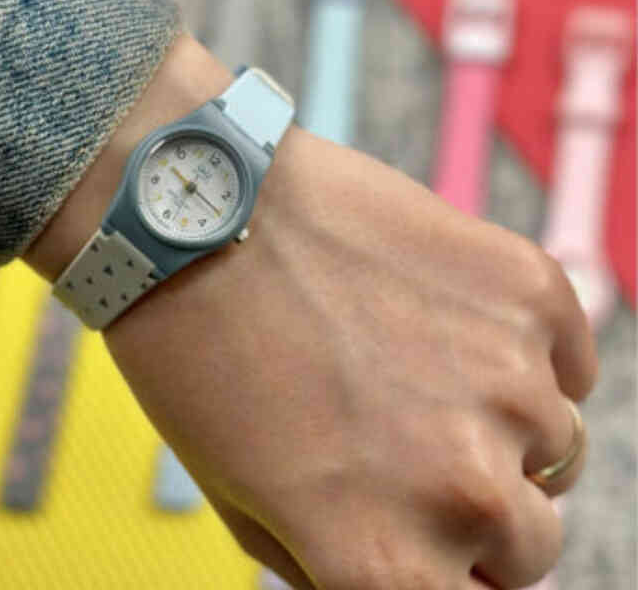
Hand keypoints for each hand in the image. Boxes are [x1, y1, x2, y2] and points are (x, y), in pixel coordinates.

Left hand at [25, 36, 596, 588]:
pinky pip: (569, 359)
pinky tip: (454, 320)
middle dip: (480, 506)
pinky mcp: (525, 288)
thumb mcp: (246, 502)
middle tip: (412, 437)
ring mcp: (507, 381)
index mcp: (386, 563)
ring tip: (418, 363)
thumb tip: (434, 572)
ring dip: (502, 422)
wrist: (198, 213)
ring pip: (557, 447)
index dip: (451, 572)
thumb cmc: (198, 355)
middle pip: (530, 542)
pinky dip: (528, 353)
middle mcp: (464, 489)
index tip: (432, 536)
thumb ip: (349, 563)